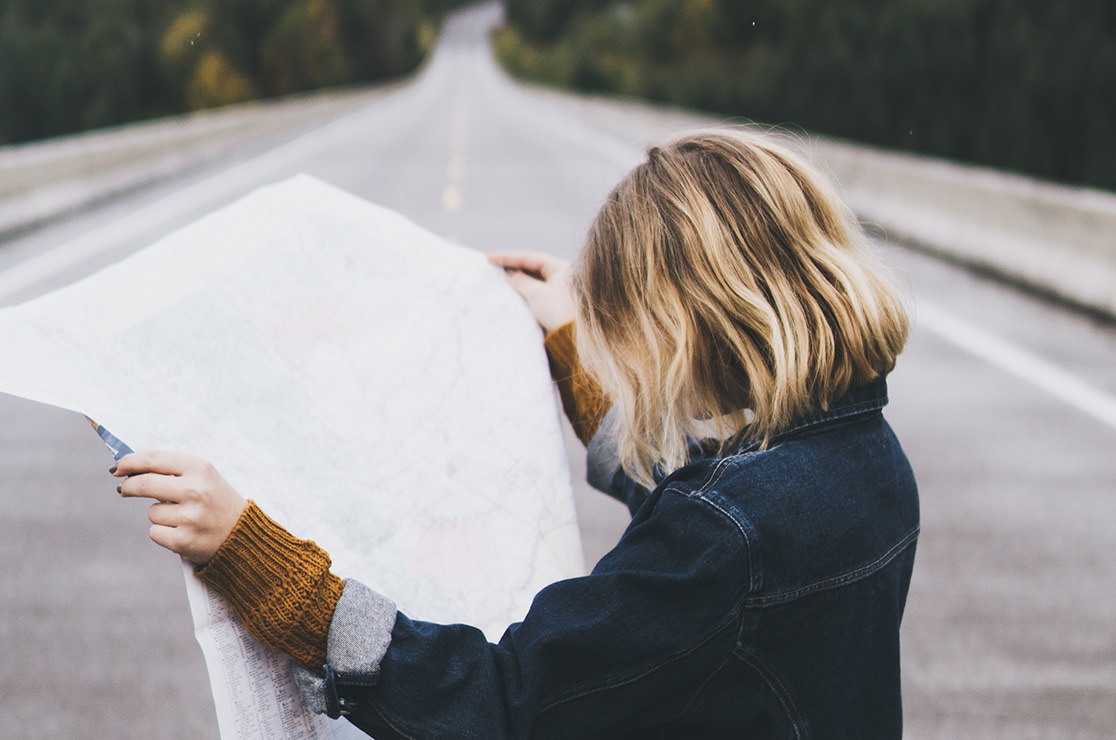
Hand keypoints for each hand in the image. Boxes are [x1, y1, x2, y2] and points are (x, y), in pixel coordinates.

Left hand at [113, 451, 247, 564]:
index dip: (130, 462)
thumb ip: (173, 470)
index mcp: (200, 468)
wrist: (244, 535)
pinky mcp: (183, 540)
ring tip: (184, 518)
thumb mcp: (205, 477)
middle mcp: (195, 489)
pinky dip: (164, 533)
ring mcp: (190, 516)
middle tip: (124, 489)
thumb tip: (128, 469)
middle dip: (129, 486)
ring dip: (160, 515)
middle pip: (144, 484)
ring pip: (152, 512)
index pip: (154, 459)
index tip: (118, 467)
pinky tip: (184, 532)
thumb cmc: (218, 502)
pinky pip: (155, 532)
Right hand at [487, 251, 576, 332]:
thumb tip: (509, 273)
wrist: (573, 338)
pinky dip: (522, 291)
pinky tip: (510, 292)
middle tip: (492, 266)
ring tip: (498, 278)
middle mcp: (560, 276)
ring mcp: (557, 290)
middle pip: (531, 268)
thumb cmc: (558, 311)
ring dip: (516, 280)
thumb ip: (520, 280)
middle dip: (512, 267)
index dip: (508, 257)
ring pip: (532, 281)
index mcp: (560, 268)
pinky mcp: (553, 304)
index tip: (489, 258)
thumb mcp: (536, 293)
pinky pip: (534, 292)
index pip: (530, 258)